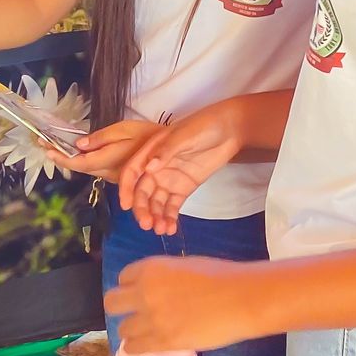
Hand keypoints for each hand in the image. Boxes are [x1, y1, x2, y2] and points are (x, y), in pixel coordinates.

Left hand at [42, 119, 160, 180]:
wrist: (170, 149)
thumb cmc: (150, 136)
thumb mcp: (126, 129)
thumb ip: (102, 138)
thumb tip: (79, 144)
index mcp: (109, 160)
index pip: (78, 162)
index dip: (61, 157)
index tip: (46, 148)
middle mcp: (109, 172)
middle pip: (80, 167)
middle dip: (61, 157)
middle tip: (44, 144)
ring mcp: (114, 176)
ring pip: (88, 170)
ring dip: (71, 160)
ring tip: (55, 147)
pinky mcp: (120, 176)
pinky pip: (97, 169)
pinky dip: (84, 162)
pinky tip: (78, 152)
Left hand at [105, 256, 267, 353]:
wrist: (240, 299)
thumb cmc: (220, 276)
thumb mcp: (185, 265)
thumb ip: (164, 275)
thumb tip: (158, 287)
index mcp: (152, 269)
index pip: (123, 277)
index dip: (131, 285)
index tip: (138, 292)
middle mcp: (144, 292)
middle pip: (111, 303)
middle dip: (120, 307)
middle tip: (133, 312)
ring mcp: (152, 319)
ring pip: (122, 328)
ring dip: (131, 329)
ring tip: (144, 331)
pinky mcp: (162, 342)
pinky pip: (134, 348)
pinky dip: (136, 347)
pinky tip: (144, 345)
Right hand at [119, 104, 244, 234]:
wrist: (230, 130)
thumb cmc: (204, 126)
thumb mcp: (184, 135)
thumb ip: (166, 151)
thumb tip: (149, 168)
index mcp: (151, 151)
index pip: (132, 171)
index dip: (126, 188)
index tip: (126, 205)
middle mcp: (156, 168)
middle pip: (143, 192)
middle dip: (142, 209)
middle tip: (147, 224)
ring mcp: (170, 179)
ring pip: (156, 202)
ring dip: (155, 216)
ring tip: (160, 229)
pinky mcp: (184, 189)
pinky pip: (172, 206)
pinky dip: (169, 217)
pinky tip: (170, 229)